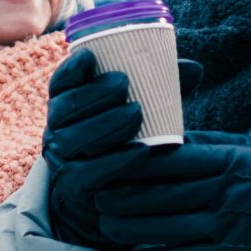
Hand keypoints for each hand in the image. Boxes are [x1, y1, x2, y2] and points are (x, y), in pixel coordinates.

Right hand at [42, 49, 200, 250]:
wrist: (111, 193)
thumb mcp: (137, 112)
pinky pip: (90, 172)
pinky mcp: (75, 186)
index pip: (60, 83)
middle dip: (95, 93)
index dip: (71, 69)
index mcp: (67, 106)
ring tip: (137, 112)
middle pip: (67, 107)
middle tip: (124, 84)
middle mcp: (57, 130)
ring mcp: (63, 159)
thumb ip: (158, 90)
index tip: (91, 57)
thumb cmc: (125, 141)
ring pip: (74, 138)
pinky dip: (116, 160)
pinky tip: (141, 151)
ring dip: (106, 123)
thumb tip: (194, 69)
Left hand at [91, 131, 250, 250]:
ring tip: (107, 222)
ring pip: (163, 227)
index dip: (133, 163)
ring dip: (129, 227)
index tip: (108, 160)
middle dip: (121, 196)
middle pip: (158, 194)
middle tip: (95, 194)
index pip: (168, 160)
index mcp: (227, 161)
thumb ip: (207, 145)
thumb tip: (163, 139)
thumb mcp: (247, 148)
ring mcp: (224, 228)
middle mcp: (223, 194)